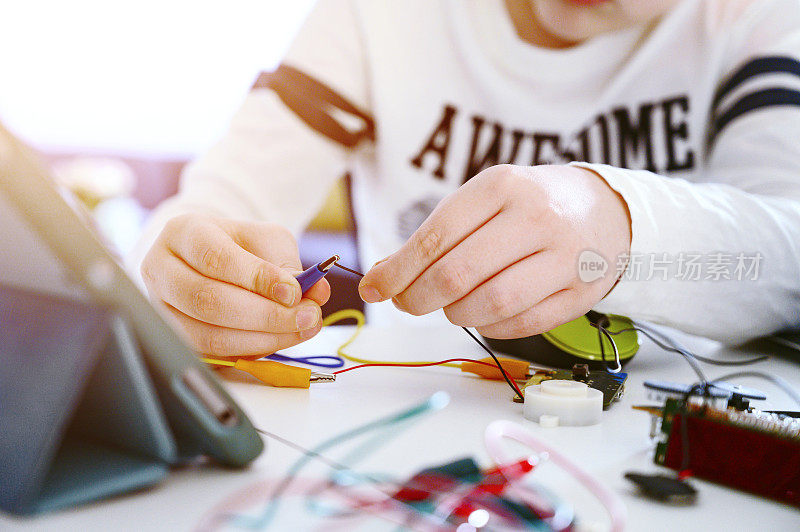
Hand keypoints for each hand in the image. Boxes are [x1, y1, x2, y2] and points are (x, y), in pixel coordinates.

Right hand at [141, 214, 328, 355]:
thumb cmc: (238, 246)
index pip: (215, 258)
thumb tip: (317, 291)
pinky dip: (250, 351)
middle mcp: (162, 270)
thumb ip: (290, 264)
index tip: (294, 292)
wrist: (209, 257)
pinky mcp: (174, 338)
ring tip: (300, 330)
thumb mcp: (267, 241)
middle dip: (265, 314)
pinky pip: (212, 355)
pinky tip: (278, 340)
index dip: (257, 278)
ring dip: (262, 338)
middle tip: (307, 316)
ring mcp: (161, 308)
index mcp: (182, 233)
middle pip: (208, 300)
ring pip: (208, 335)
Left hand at [358, 164, 630, 338]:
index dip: (398, 270)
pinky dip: (490, 328)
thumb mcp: (485, 200)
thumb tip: (381, 278)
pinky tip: (483, 315)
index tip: (375, 288)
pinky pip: (521, 324)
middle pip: (458, 275)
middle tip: (407, 303)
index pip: (436, 236)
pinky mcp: (581, 293)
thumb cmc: (528, 206)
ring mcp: (565, 257)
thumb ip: (437, 235)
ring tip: (451, 306)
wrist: (606, 211)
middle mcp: (537, 218)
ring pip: (491, 304)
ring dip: (456, 314)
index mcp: (503, 186)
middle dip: (419, 298)